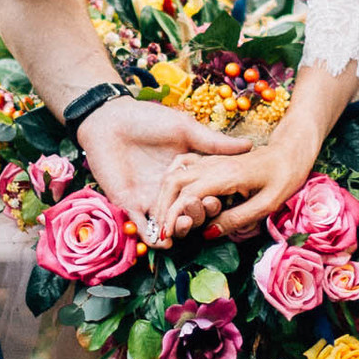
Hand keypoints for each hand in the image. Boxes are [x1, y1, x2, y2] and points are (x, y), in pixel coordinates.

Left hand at [77, 97, 247, 241]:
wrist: (109, 119)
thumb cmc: (147, 119)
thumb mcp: (185, 129)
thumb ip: (213, 142)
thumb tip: (249, 145)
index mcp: (187, 175)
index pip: (205, 196)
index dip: (213, 202)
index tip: (220, 200)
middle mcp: (171, 192)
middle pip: (189, 214)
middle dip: (198, 218)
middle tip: (202, 211)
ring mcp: (150, 200)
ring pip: (169, 225)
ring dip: (179, 230)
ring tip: (183, 226)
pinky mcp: (129, 205)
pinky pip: (142, 228)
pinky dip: (154, 238)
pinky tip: (163, 239)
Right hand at [155, 128, 318, 242]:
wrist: (290, 152)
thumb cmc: (284, 177)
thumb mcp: (266, 204)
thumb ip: (237, 219)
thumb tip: (207, 233)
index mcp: (225, 175)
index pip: (188, 195)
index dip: (173, 216)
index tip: (166, 236)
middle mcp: (212, 164)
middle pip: (173, 182)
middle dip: (162, 207)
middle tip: (160, 230)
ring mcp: (211, 160)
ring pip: (176, 174)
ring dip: (164, 196)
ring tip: (162, 218)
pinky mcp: (212, 161)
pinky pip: (184, 168)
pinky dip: (172, 183)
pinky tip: (172, 198)